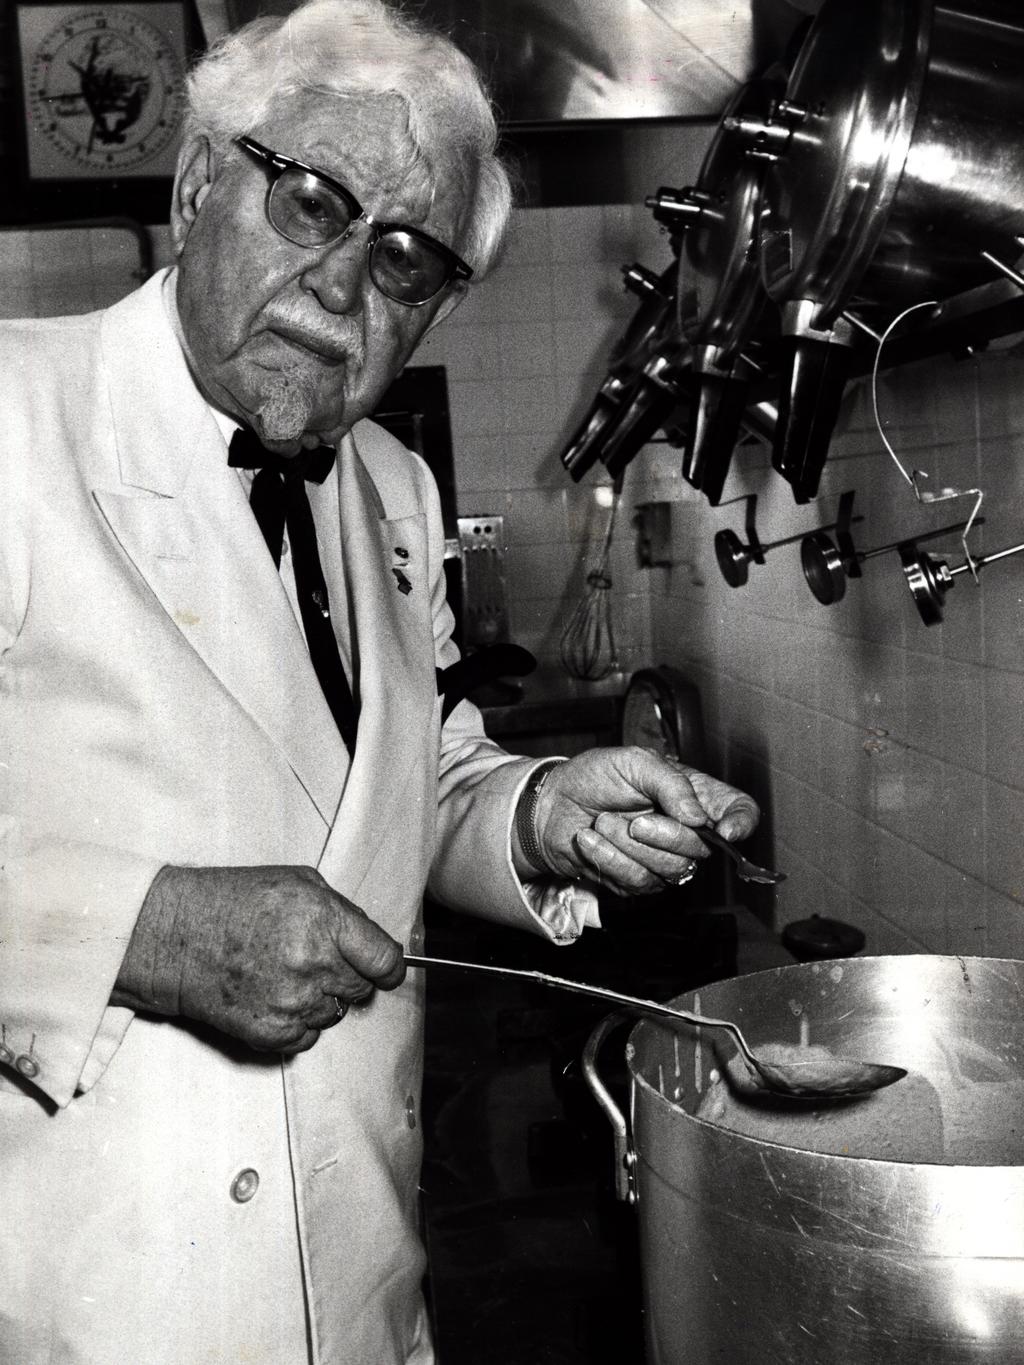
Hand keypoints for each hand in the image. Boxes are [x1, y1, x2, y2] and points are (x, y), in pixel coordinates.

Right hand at [113, 865, 404, 1053]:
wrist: (173, 937)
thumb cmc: (232, 902)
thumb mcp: (297, 884)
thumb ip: (341, 915)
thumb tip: (371, 944)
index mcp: (324, 922)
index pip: (385, 961)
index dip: (388, 967)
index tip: (384, 969)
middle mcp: (313, 964)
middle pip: (361, 990)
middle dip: (346, 977)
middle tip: (314, 962)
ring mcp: (292, 1003)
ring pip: (334, 1014)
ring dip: (318, 1000)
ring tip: (281, 975)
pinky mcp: (270, 1033)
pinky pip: (307, 1038)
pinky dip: (295, 1024)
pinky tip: (269, 996)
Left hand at [529, 747, 758, 895]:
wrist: (552, 804)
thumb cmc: (594, 777)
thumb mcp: (634, 762)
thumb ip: (671, 783)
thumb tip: (698, 817)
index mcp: (695, 796)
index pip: (740, 811)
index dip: (742, 823)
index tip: (725, 831)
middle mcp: (686, 831)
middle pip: (703, 850)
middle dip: (666, 836)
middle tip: (634, 819)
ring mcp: (662, 860)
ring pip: (671, 871)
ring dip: (629, 846)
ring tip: (604, 822)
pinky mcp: (636, 882)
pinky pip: (637, 882)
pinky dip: (608, 858)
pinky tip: (590, 840)